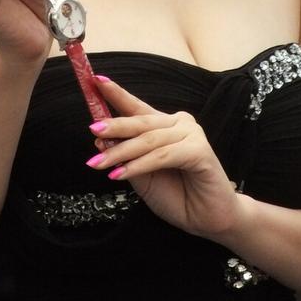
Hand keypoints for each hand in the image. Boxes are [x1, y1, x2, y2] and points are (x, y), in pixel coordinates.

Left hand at [86, 76, 241, 238]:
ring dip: (121, 152)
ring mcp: (192, 134)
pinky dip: (140, 165)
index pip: (137, 107)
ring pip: (149, 140)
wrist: (208, 220)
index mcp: (164, 125)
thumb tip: (99, 140)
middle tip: (93, 129)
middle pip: (141, 121)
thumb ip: (126, 157)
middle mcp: (179, 123)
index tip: (95, 81)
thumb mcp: (142, 176)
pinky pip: (162, 155)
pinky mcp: (200, 151)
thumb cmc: (177, 196)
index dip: (117, 93)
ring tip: (98, 164)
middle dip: (114, 125)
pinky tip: (121, 175)